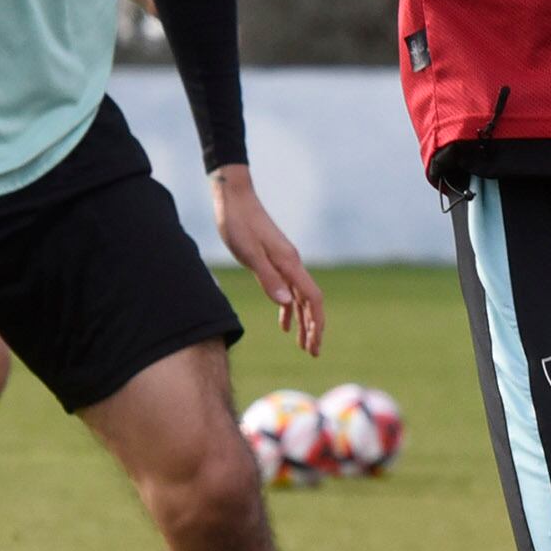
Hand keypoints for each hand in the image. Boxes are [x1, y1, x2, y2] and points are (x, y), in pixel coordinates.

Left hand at [208, 163, 324, 356]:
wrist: (234, 198)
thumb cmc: (238, 224)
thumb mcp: (249, 253)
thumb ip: (267, 278)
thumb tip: (286, 304)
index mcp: (289, 263)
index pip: (312, 298)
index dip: (316, 323)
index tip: (315, 345)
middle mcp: (292, 263)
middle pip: (311, 301)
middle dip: (314, 328)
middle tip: (313, 352)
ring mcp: (284, 261)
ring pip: (300, 297)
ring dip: (303, 321)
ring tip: (303, 344)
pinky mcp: (274, 260)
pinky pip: (287, 289)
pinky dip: (288, 308)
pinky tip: (283, 324)